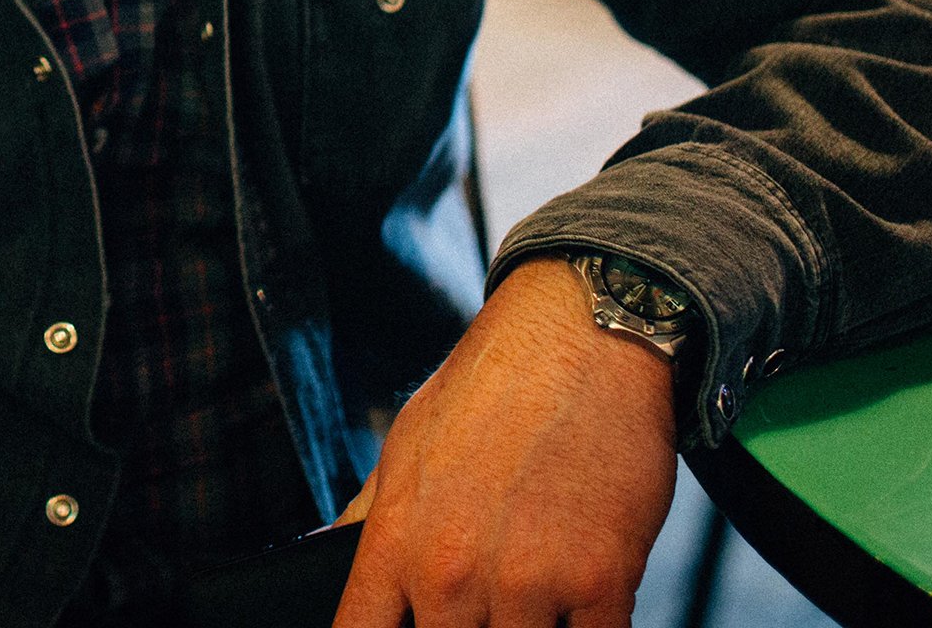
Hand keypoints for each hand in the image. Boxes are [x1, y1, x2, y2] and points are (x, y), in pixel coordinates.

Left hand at [330, 256, 677, 627]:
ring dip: (529, 626)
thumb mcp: (408, 443)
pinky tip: (581, 594)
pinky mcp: (600, 583)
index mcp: (397, 538)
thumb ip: (373, 519)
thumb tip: (331, 559)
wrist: (581, 333)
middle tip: (488, 597)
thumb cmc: (494, 384)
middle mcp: (451, 570)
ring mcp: (525, 582)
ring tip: (536, 587)